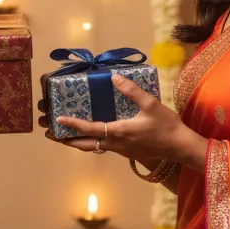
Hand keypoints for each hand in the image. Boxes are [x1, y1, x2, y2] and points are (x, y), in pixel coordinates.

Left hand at [45, 74, 206, 172]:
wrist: (180, 148)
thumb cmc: (166, 127)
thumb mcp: (151, 105)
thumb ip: (132, 91)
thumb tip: (114, 77)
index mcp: (118, 132)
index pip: (90, 128)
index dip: (72, 124)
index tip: (57, 119)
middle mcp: (115, 144)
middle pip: (83, 145)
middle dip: (65, 140)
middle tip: (49, 133)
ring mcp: (119, 150)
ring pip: (91, 148)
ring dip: (75, 142)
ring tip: (61, 136)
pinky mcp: (125, 151)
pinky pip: (101, 147)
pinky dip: (88, 142)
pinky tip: (88, 135)